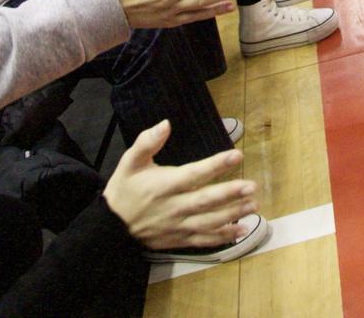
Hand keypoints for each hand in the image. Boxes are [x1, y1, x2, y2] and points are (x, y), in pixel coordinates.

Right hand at [102, 125, 257, 251]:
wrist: (110, 228)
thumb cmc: (124, 190)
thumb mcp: (129, 162)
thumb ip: (146, 142)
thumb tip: (165, 123)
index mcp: (164, 185)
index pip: (194, 174)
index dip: (215, 165)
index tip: (236, 155)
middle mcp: (174, 206)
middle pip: (206, 200)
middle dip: (230, 194)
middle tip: (252, 187)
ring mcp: (178, 225)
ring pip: (209, 221)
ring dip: (233, 214)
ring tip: (253, 205)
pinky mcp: (179, 240)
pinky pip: (204, 240)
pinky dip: (223, 237)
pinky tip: (241, 230)